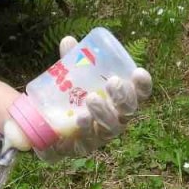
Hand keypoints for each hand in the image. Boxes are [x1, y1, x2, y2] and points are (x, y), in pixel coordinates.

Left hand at [39, 35, 153, 160]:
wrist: (45, 126)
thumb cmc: (69, 98)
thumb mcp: (71, 78)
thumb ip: (72, 62)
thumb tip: (69, 40)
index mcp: (119, 102)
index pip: (139, 95)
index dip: (143, 85)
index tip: (138, 71)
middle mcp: (115, 120)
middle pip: (128, 113)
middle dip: (123, 98)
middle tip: (113, 82)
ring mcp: (100, 136)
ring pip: (110, 129)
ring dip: (103, 113)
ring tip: (92, 99)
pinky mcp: (82, 148)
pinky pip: (86, 143)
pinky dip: (84, 130)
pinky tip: (80, 118)